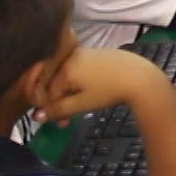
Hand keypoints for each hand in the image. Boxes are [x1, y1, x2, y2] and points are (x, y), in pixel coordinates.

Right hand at [33, 47, 166, 124]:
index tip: (60, 123)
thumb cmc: (109, 91)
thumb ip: (58, 109)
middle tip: (67, 122)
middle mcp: (69, 57)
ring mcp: (82, 53)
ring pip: (65, 77)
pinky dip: (77, 83)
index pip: (46, 92)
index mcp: (64, 69)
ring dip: (68, 95)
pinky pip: (76, 69)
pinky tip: (87, 93)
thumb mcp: (82, 104)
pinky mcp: (93, 53)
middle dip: (58, 103)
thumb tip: (36, 116)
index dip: (50, 110)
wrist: (139, 77)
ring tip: (79, 108)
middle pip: (54, 83)